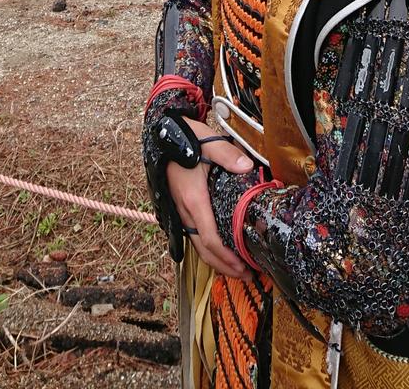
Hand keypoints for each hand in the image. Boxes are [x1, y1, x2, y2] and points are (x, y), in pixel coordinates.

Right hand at [165, 117, 253, 278]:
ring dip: (215, 260)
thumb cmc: (185, 137)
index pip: (210, 238)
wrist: (161, 133)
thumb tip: (247, 166)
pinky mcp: (180, 206)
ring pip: (196, 244)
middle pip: (203, 249)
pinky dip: (206, 248)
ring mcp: (180, 210)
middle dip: (224, 266)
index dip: (226, 257)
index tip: (243, 267)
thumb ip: (228, 155)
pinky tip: (219, 249)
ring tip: (235, 269)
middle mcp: (184, 210)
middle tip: (246, 275)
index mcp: (193, 199)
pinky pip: (192, 234)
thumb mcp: (209, 142)